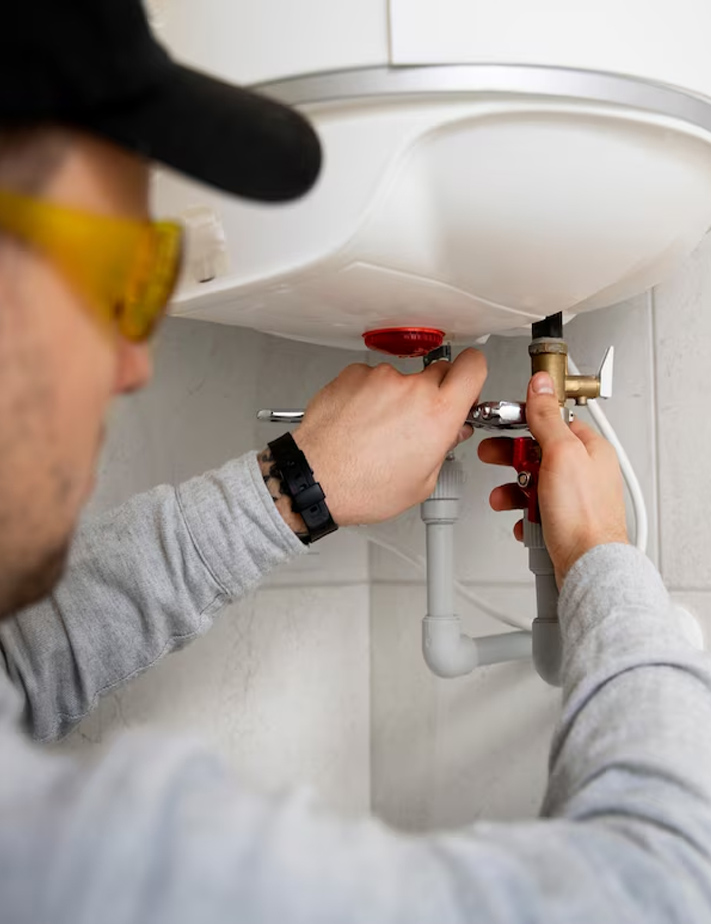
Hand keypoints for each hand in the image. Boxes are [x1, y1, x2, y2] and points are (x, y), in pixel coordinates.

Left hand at [293, 349, 486, 525]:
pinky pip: (371, 378)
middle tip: (419, 419)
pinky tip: (359, 422)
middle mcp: (411, 389)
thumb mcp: (421, 482)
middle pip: (439, 371)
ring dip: (396, 396)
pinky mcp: (353, 374)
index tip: (467, 383)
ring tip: (378, 429)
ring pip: (401, 378)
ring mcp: (380, 378)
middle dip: (434, 392)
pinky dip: (368, 395)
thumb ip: (442, 449)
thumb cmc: (362, 487)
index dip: (473, 373)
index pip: (473, 367)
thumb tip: (450, 433)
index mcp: (438, 414)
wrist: (315, 479)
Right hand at [478, 371, 627, 583]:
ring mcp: (575, 499)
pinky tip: (523, 520)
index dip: (525, 422)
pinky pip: (535, 511)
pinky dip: (524, 515)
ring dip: (513, 491)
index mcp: (590, 449)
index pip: (553, 422)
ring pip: (534, 484)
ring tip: (504, 498)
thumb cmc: (584, 516)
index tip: (504, 423)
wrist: (587, 565)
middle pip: (539, 454)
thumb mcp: (561, 453)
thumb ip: (547, 417)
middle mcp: (585, 472)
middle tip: (494, 457)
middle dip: (512, 460)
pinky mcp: (564, 522)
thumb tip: (541, 385)